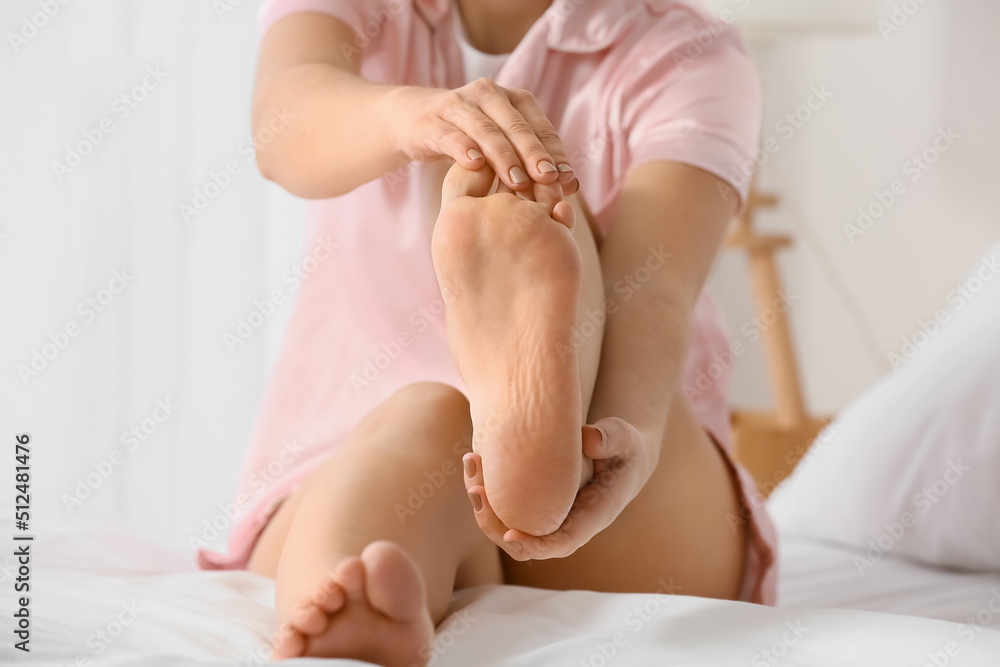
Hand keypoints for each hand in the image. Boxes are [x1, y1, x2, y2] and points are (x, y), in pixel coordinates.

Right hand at [392, 78, 578, 194]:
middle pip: (516, 126)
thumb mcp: (503, 148)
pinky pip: (450, 135)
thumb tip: (572, 185)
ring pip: (486, 131)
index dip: (554, 153)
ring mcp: (458, 105)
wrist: (414, 122)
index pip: (539, 126)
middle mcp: (488, 95)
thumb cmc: (469, 139)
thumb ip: (534, 163)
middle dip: (533, 154)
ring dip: (503, 157)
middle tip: (548, 179)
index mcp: (513, 99)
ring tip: (517, 182)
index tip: (565, 180)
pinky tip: (475, 164)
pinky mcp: (432, 121)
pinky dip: (464, 148)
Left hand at [463, 417, 659, 560]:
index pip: (563, 542)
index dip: (536, 545)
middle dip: (495, 525)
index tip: (510, 535)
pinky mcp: (535, 503)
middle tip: (476, 492)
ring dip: (484, 507)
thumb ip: (611, 438)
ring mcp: (550, 516)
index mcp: (593, 515)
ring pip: (510, 527)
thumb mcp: (624, 438)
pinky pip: (507, 510)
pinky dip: (487, 492)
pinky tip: (475, 462)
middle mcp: (568, 522)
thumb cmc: (624, 447)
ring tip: (471, 470)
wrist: (619, 453)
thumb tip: (590, 439)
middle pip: (527, 543)